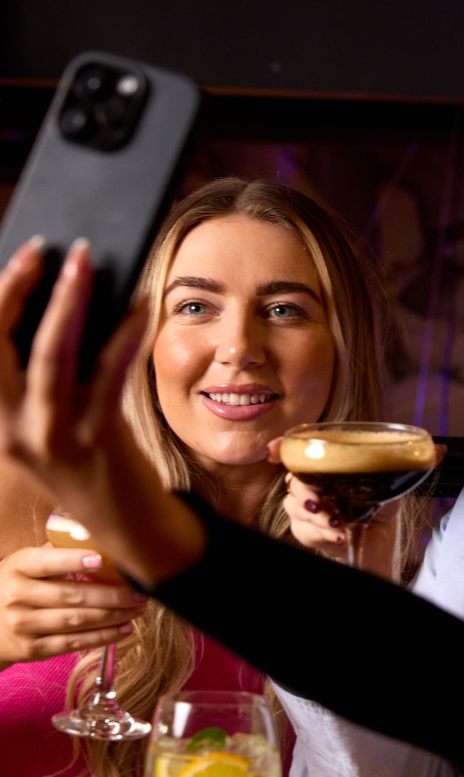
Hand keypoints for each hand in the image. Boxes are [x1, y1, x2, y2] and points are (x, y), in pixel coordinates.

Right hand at [0, 238, 205, 586]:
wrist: (131, 529)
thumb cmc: (99, 465)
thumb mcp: (60, 422)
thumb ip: (55, 376)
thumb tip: (71, 305)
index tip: (24, 254)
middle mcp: (11, 429)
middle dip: (22, 287)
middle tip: (50, 247)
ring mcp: (50, 438)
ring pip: (50, 355)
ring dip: (69, 301)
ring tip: (86, 262)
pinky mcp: (94, 443)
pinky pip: (107, 379)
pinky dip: (122, 338)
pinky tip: (138, 309)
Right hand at [0, 545, 146, 667]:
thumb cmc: (18, 586)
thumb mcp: (26, 565)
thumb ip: (59, 553)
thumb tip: (102, 540)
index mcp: (18, 568)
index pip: (46, 562)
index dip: (74, 561)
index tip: (101, 560)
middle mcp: (18, 596)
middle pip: (72, 595)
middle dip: (113, 595)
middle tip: (139, 592)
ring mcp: (24, 625)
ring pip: (78, 621)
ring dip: (114, 616)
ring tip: (138, 609)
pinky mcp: (33, 648)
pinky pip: (75, 643)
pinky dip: (104, 637)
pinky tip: (124, 628)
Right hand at [267, 438, 445, 578]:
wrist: (382, 540)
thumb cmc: (382, 506)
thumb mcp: (397, 480)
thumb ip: (415, 463)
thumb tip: (440, 450)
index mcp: (329, 465)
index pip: (296, 450)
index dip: (282, 447)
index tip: (275, 451)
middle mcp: (315, 484)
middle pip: (292, 480)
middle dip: (303, 490)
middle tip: (321, 501)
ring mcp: (309, 509)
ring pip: (293, 507)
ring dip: (316, 516)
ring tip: (340, 523)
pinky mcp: (309, 532)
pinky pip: (300, 531)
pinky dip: (319, 534)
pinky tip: (339, 536)